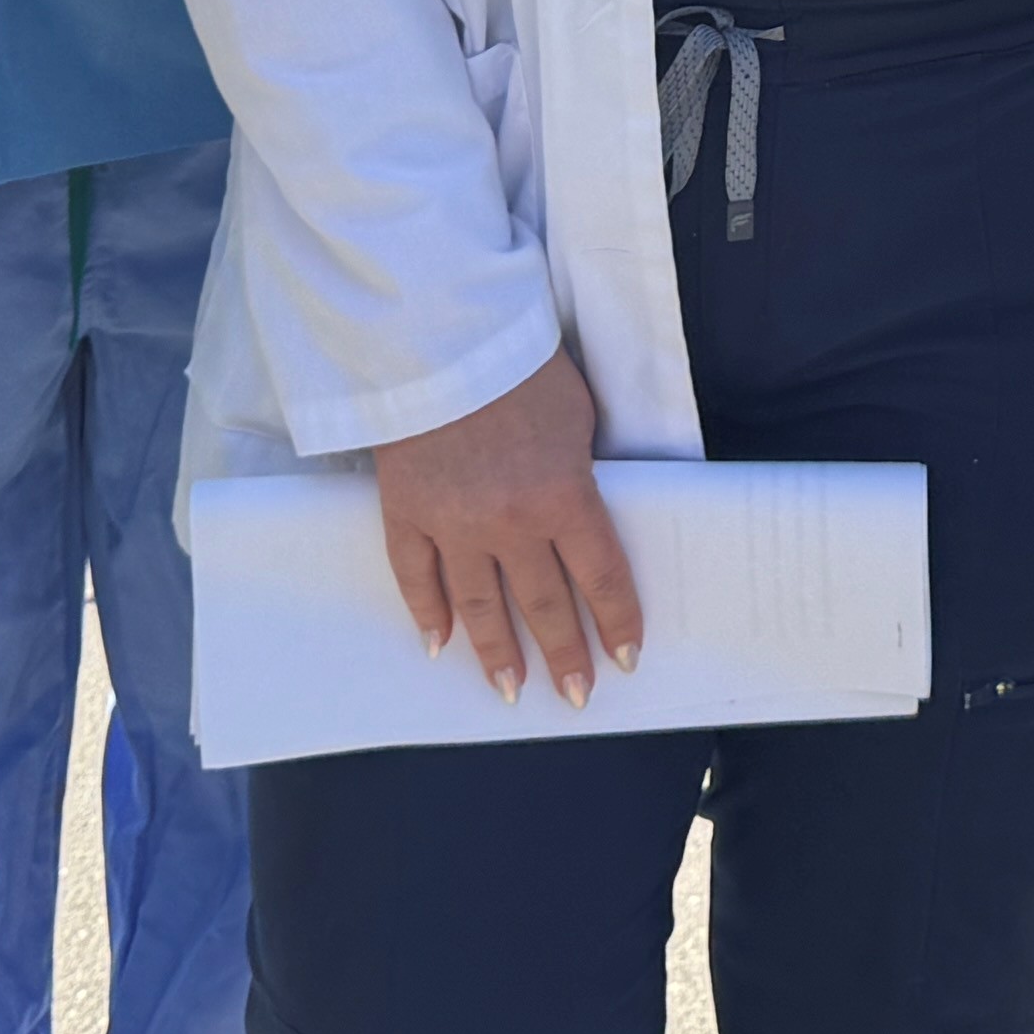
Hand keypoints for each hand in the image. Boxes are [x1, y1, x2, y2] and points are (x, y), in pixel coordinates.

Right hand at [370, 349, 643, 707]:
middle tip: (576, 696)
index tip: (627, 658)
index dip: (617, 623)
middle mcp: (510, 524)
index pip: (600, 578)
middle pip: (543, 606)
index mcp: (564, 496)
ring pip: (478, 606)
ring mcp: (452, 523)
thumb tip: (581, 509)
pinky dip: (425, 613)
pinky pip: (415, 576)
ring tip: (509, 690)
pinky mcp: (406, 511)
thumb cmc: (520, 365)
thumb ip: (580, 469)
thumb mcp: (578, 414)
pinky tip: (437, 644)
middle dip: (564, 655)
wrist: (439, 337)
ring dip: (496, 653)